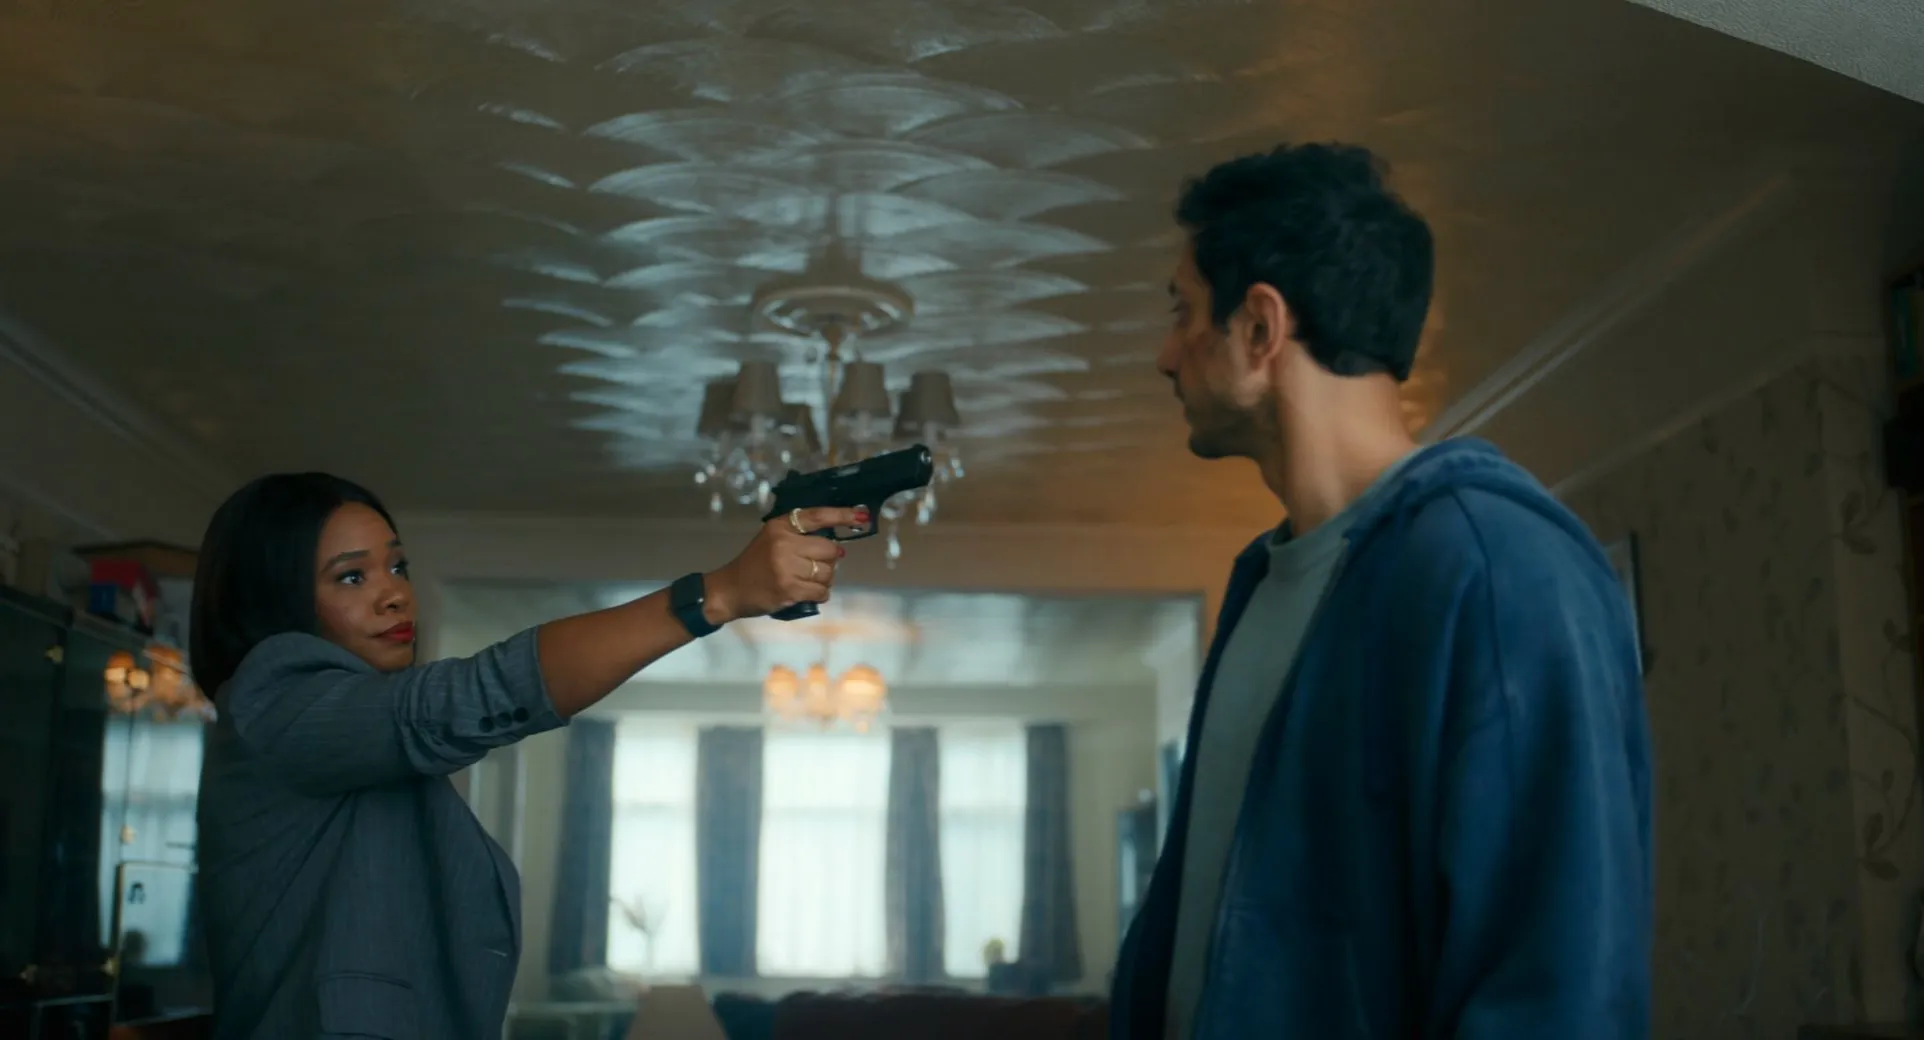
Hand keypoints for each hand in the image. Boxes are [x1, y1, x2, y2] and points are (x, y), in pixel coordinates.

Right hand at [703, 506, 867, 622]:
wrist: (731, 589)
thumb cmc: (755, 563)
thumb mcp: (772, 538)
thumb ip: (799, 534)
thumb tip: (838, 544)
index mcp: (780, 526)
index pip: (818, 516)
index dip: (843, 516)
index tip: (862, 516)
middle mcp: (784, 544)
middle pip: (830, 549)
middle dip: (829, 559)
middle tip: (814, 565)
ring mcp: (787, 568)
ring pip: (828, 572)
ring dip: (824, 579)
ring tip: (807, 580)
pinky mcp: (789, 590)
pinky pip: (821, 591)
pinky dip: (820, 594)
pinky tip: (807, 592)